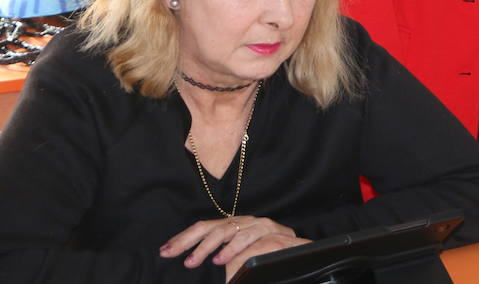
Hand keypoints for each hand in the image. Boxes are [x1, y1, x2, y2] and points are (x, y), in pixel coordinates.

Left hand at [160, 215, 307, 276]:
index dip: (185, 238)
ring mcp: (265, 227)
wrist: (307, 260)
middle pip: (216, 226)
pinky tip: (222, 260)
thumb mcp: (240, 261)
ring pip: (232, 230)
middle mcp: (250, 223)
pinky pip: (253, 241)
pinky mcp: (279, 235)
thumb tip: (193, 262)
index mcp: (238, 227)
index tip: (164, 251)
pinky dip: (236, 250)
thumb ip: (222, 259)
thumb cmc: (270, 262)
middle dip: (191, 240)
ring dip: (210, 246)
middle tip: (173, 254)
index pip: (207, 227)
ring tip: (194, 261)